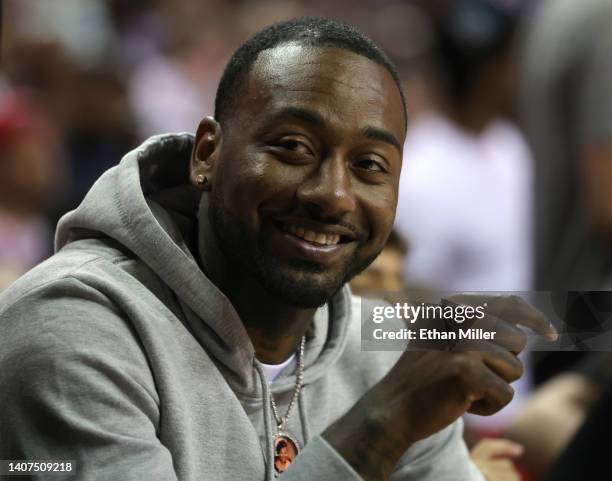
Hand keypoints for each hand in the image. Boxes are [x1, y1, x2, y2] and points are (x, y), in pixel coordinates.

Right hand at [325, 295, 556, 480]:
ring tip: (462, 389)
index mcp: (453, 308)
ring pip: (514, 369)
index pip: (509, 303)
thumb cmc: (422, 378)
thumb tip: (523, 323)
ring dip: (495, 387)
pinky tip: (461, 403)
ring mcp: (462, 343)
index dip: (535, 318)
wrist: (392, 407)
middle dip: (503, 365)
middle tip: (470, 376)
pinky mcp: (466, 371)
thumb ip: (475, 325)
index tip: (551, 334)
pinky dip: (488, 407)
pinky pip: (505, 395)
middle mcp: (458, 318)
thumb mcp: (443, 339)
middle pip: (517, 342)